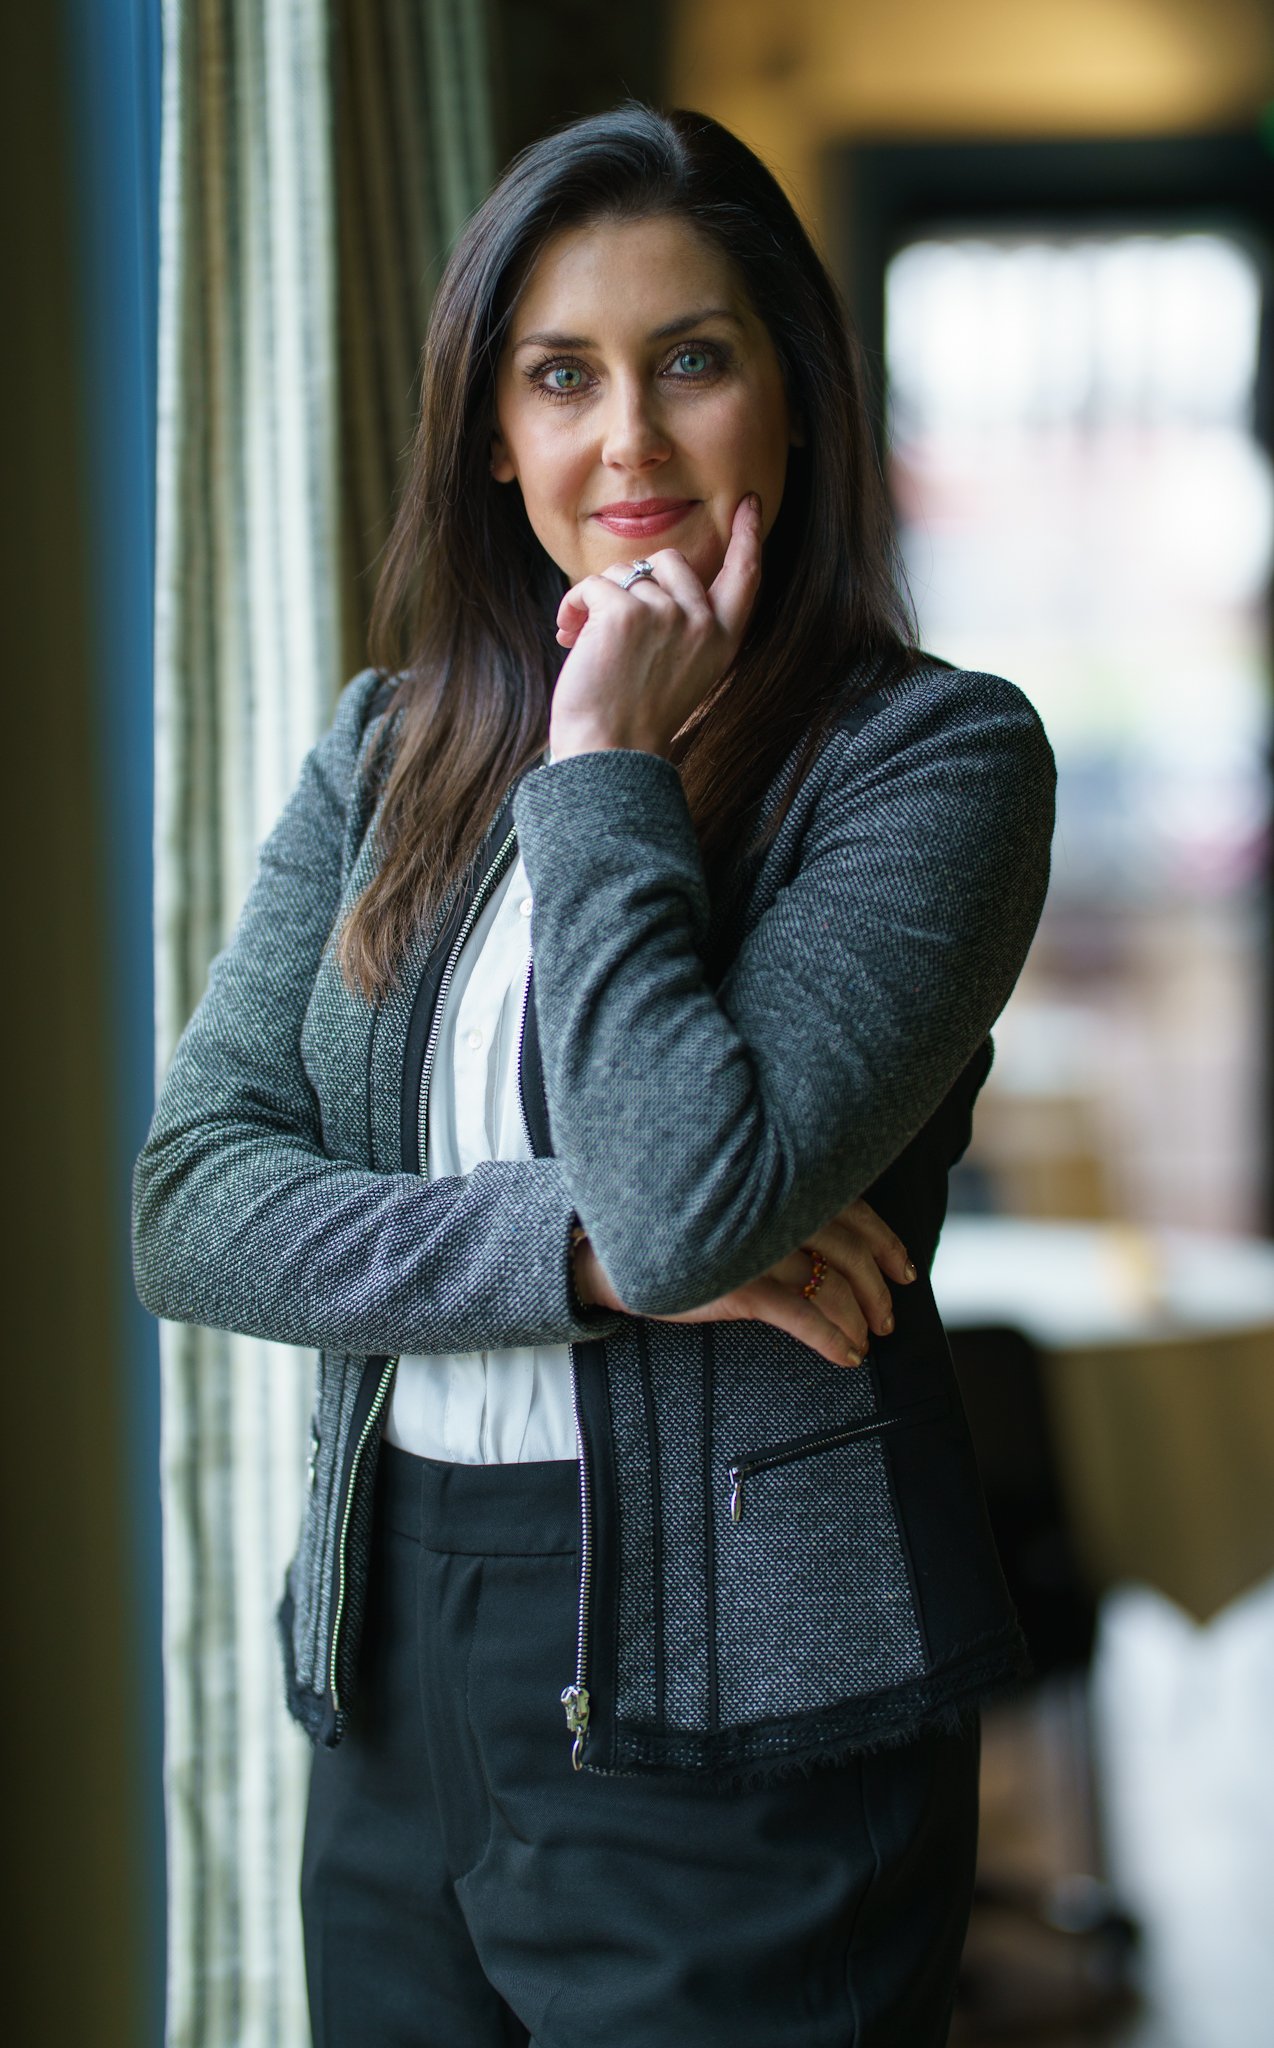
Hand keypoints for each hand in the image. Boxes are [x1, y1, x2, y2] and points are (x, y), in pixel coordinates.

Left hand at [549, 494, 762, 759]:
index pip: (744, 577)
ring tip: (585, 644)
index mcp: (721, 640)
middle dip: (635, 582)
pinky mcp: (626, 613)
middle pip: (670, 560)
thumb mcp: (677, 669)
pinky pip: (591, 585)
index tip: (750, 502)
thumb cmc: (632, 717)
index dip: (748, 537)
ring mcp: (667, 615)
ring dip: (597, 603)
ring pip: (625, 574)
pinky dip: (572, 608)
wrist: (609, 752)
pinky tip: (569, 638)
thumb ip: (680, 625)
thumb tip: (647, 575)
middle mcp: (702, 623)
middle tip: (610, 627)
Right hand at [573, 1196, 916, 1369]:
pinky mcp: (741, 1286)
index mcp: (782, 1188)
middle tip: (888, 1318)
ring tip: (865, 1341)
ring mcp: (760, 1249)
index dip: (887, 1243)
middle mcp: (777, 1212)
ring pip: (834, 1288)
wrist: (618, 1253)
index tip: (905, 1271)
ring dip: (859, 1320)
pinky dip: (833, 1340)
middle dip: (878, 1290)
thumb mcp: (742, 1213)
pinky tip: (846, 1357)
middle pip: (852, 1252)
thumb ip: (786, 1216)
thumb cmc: (686, 1235)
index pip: (855, 1212)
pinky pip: (803, 1317)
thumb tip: (842, 1252)